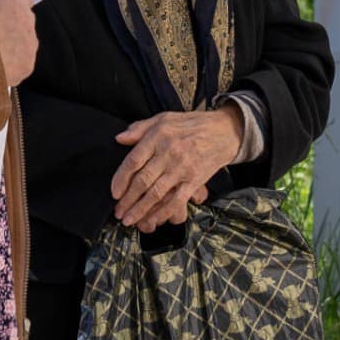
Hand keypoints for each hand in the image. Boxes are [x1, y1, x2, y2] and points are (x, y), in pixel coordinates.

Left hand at [111, 106, 244, 232]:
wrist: (224, 131)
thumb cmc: (192, 124)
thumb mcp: (164, 118)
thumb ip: (140, 128)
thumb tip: (119, 139)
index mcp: (158, 137)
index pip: (133, 161)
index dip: (120, 179)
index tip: (114, 193)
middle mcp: (168, 153)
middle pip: (142, 181)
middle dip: (127, 200)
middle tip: (118, 212)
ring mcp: (182, 168)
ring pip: (156, 193)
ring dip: (140, 209)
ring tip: (129, 220)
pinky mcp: (195, 179)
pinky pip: (177, 199)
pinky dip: (164, 211)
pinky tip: (153, 220)